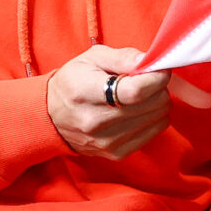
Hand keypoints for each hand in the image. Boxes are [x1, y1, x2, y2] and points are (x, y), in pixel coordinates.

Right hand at [47, 46, 171, 158]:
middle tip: (147, 79)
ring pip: (158, 117)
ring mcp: (107, 141)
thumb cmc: (74, 82)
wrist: (52, 118)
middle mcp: (95, 121)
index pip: (135, 91)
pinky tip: (140, 110)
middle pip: (152, 103)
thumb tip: (151, 61)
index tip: (159, 69)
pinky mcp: (116, 153)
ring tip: (140, 95)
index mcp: (85, 92)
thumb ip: (123, 57)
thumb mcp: (92, 58)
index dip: (156, 77)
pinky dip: (154, 118)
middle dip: (158, 86)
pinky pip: (155, 132)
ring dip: (157, 101)